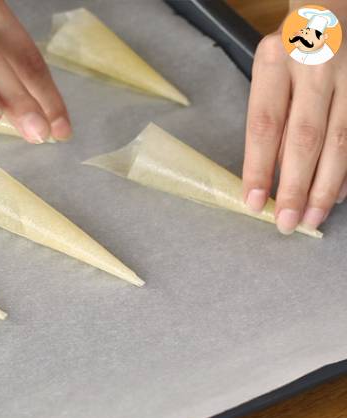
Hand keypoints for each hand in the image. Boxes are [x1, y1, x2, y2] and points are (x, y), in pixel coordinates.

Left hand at [243, 20, 346, 233]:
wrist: (327, 17)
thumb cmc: (287, 56)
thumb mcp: (266, 79)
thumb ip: (269, 123)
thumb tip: (267, 178)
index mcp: (276, 63)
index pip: (264, 125)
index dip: (258, 168)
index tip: (253, 203)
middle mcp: (314, 68)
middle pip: (305, 138)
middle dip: (295, 187)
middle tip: (287, 223)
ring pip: (339, 141)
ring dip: (324, 186)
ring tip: (311, 218)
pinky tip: (336, 195)